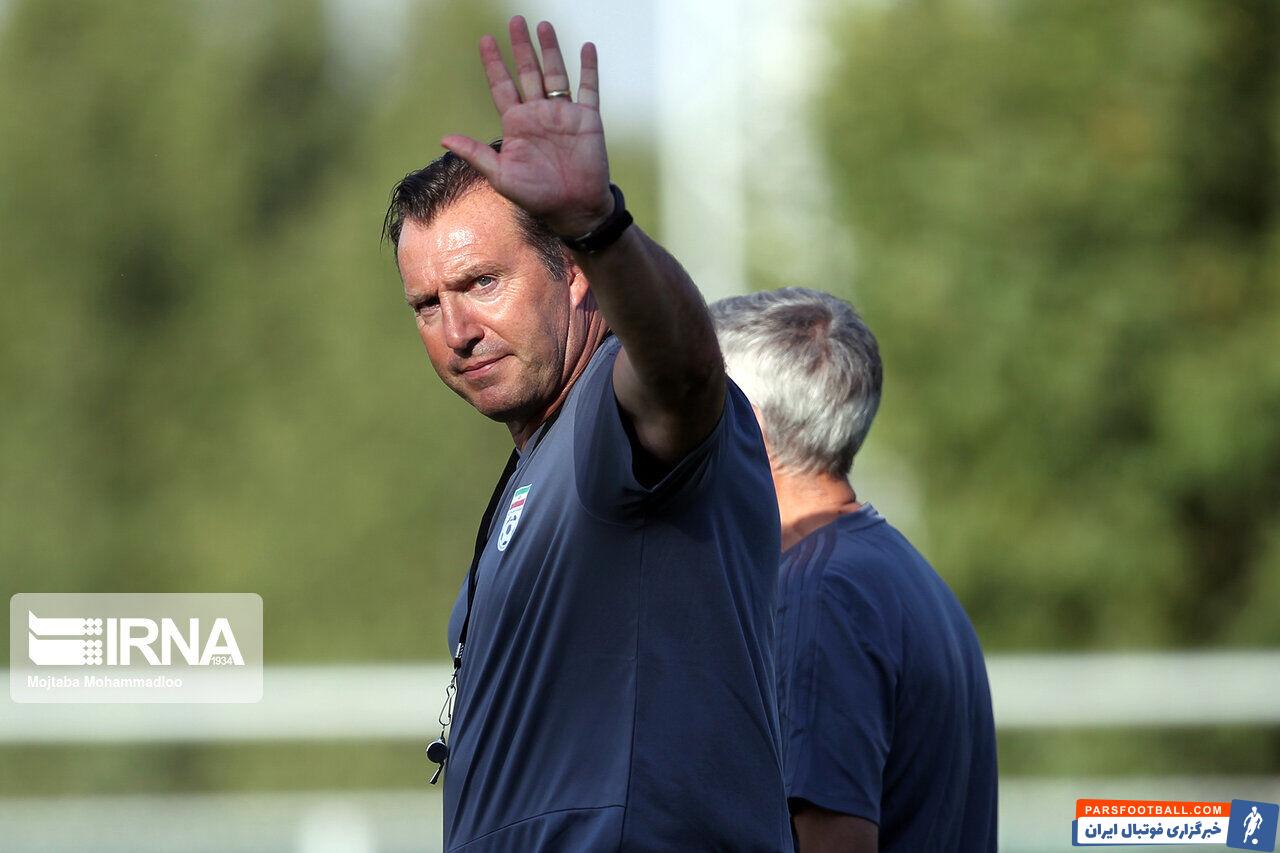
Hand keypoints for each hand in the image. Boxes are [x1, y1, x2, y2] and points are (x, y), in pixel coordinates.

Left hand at [442, 17, 613, 237]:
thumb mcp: (501, 176)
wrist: (573, 209)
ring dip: (550, 49)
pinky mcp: (587, 119)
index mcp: (516, 124)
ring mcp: (563, 114)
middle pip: (528, 72)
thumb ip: (476, 153)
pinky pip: (588, 88)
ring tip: (543, 26)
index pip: (502, 86)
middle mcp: (538, 114)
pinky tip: (587, 48)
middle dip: (521, 47)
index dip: (494, 63)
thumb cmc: (536, 197)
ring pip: (555, 74)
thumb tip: (444, 139)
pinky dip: (588, 68)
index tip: (485, 40)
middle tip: (515, 20)